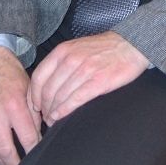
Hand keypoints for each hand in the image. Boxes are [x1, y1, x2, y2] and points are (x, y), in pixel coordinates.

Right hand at [0, 45, 41, 164]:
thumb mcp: (29, 86)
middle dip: (14, 161)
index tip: (36, 152)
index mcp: (14, 103)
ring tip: (6, 161)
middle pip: (5, 148)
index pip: (27, 136)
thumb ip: (33, 109)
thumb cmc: (9, 71)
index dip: (33, 147)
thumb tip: (38, 130)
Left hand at [29, 32, 149, 124]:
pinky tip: (61, 117)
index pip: (39, 77)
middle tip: (45, 117)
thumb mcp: (77, 47)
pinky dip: (65, 111)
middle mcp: (72, 59)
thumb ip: (61, 63)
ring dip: (53, 112)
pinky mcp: (98, 81)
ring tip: (53, 120)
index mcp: (64, 50)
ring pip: (60, 96)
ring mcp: (85, 70)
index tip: (35, 106)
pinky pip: (75, 100)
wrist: (131, 44)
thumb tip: (45, 87)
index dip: (33, 95)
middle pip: (48, 90)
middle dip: (43, 107)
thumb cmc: (104, 48)